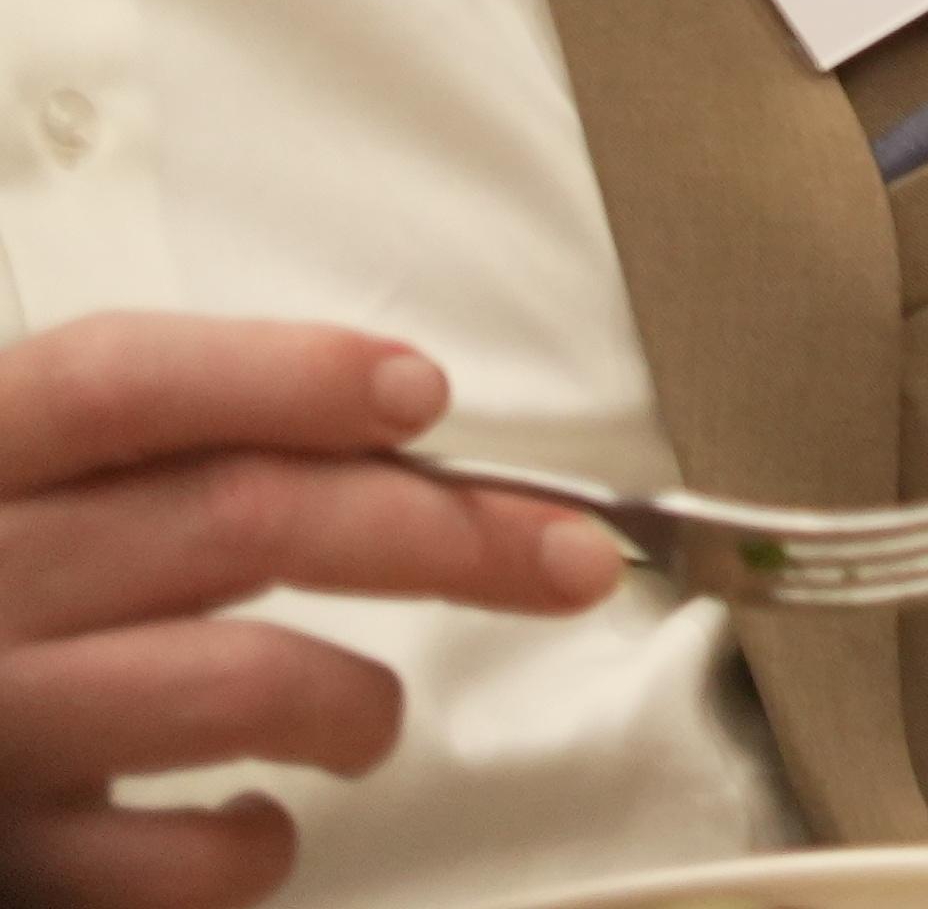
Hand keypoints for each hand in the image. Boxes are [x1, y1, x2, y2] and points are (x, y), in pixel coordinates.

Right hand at [0, 316, 621, 908]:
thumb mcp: (32, 492)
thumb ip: (160, 456)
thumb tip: (392, 428)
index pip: (120, 381)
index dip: (284, 373)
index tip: (421, 394)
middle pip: (239, 517)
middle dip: (441, 529)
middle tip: (566, 555)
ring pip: (238, 682)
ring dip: (357, 698)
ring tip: (371, 720)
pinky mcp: (7, 857)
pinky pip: (174, 858)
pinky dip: (253, 845)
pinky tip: (260, 825)